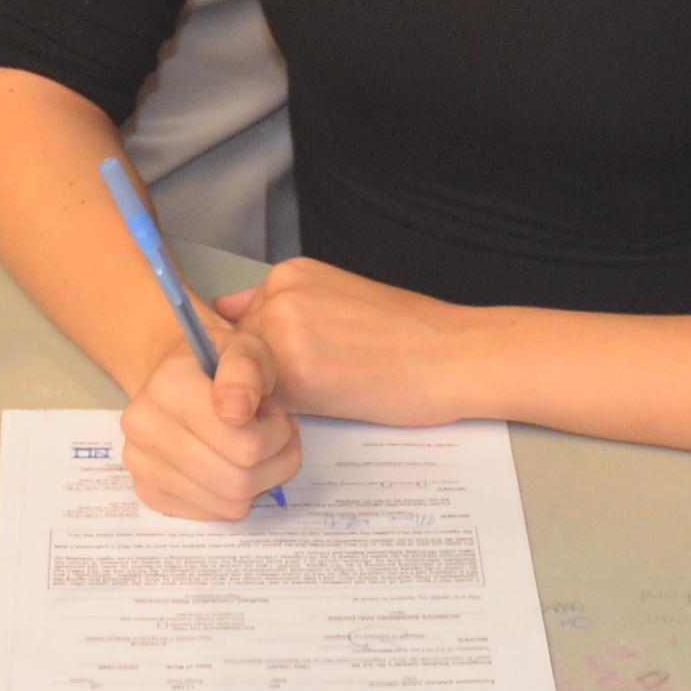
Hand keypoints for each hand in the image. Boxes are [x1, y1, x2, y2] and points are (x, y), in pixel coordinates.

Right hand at [120, 325, 300, 521]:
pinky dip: (234, 495)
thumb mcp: (244, 347)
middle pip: (238, 480)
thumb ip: (244, 371)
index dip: (277, 432)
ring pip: (228, 504)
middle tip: (276, 433)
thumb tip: (235, 411)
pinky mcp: (149, 492)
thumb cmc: (217, 362)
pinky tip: (232, 463)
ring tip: (256, 446)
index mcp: (167, 386)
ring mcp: (142, 466)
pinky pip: (211, 514)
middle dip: (274, 461)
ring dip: (259, 480)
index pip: (244, 444)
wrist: (174, 377)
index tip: (274, 411)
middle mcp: (144, 429)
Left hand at [216, 260, 478, 427]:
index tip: (292, 370)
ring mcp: (282, 329)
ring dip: (274, 399)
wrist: (454, 354)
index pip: (239, 324)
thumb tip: (238, 339)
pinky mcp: (296, 372)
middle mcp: (276, 293)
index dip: (259, 359)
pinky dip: (288, 417)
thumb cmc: (407, 336)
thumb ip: (289, 314)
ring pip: (247, 384)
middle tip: (321, 382)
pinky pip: (266, 408)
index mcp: (288, 274)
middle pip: (236, 354)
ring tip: (331, 390)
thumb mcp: (339, 303)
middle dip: (263, 379)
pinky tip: (331, 403)